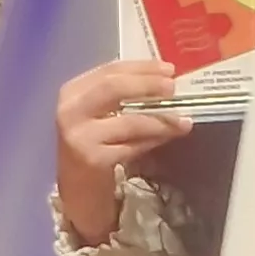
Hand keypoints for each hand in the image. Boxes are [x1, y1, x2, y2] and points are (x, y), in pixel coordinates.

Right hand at [53, 58, 193, 245]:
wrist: (77, 188)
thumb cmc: (94, 143)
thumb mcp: (99, 113)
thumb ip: (124, 95)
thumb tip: (165, 80)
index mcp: (72, 92)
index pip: (109, 70)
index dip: (141, 67)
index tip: (168, 68)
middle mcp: (71, 110)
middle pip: (113, 88)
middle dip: (147, 85)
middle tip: (173, 87)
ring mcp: (80, 136)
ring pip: (128, 121)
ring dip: (160, 119)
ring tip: (182, 120)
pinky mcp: (93, 160)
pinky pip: (132, 146)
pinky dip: (153, 140)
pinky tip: (168, 136)